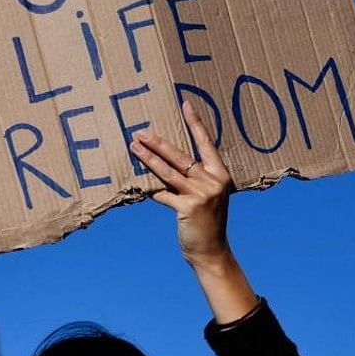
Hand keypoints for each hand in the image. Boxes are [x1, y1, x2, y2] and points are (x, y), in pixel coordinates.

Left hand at [131, 101, 235, 269]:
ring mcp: (202, 194)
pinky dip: (149, 189)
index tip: (185, 104)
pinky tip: (136, 183)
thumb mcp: (206, 197)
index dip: (195, 123)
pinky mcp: (188, 207)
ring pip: (168, 172)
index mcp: (221, 174)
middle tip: (140, 131)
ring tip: (133, 147)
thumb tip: (163, 166)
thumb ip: (191, 180)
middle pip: (181, 156)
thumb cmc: (206, 223)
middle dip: (159, 142)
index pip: (206, 143)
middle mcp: (213, 181)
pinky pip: (162, 193)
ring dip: (148, 158)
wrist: (211, 251)